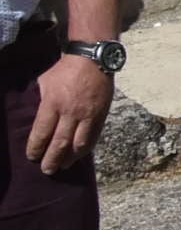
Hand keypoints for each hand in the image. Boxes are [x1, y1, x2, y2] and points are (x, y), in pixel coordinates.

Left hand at [27, 55, 112, 173]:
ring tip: (63, 166)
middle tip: (46, 170)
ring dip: (69, 158)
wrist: (93, 59)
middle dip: (51, 159)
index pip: (42, 132)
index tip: (31, 156)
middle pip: (60, 142)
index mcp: (53, 103)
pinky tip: (79, 155)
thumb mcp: (44, 83)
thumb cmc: (64, 70)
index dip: (35, 148)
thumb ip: (41, 101)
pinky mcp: (101, 114)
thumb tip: (35, 119)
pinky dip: (85, 149)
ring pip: (79, 143)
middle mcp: (71, 111)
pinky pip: (94, 136)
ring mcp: (88, 114)